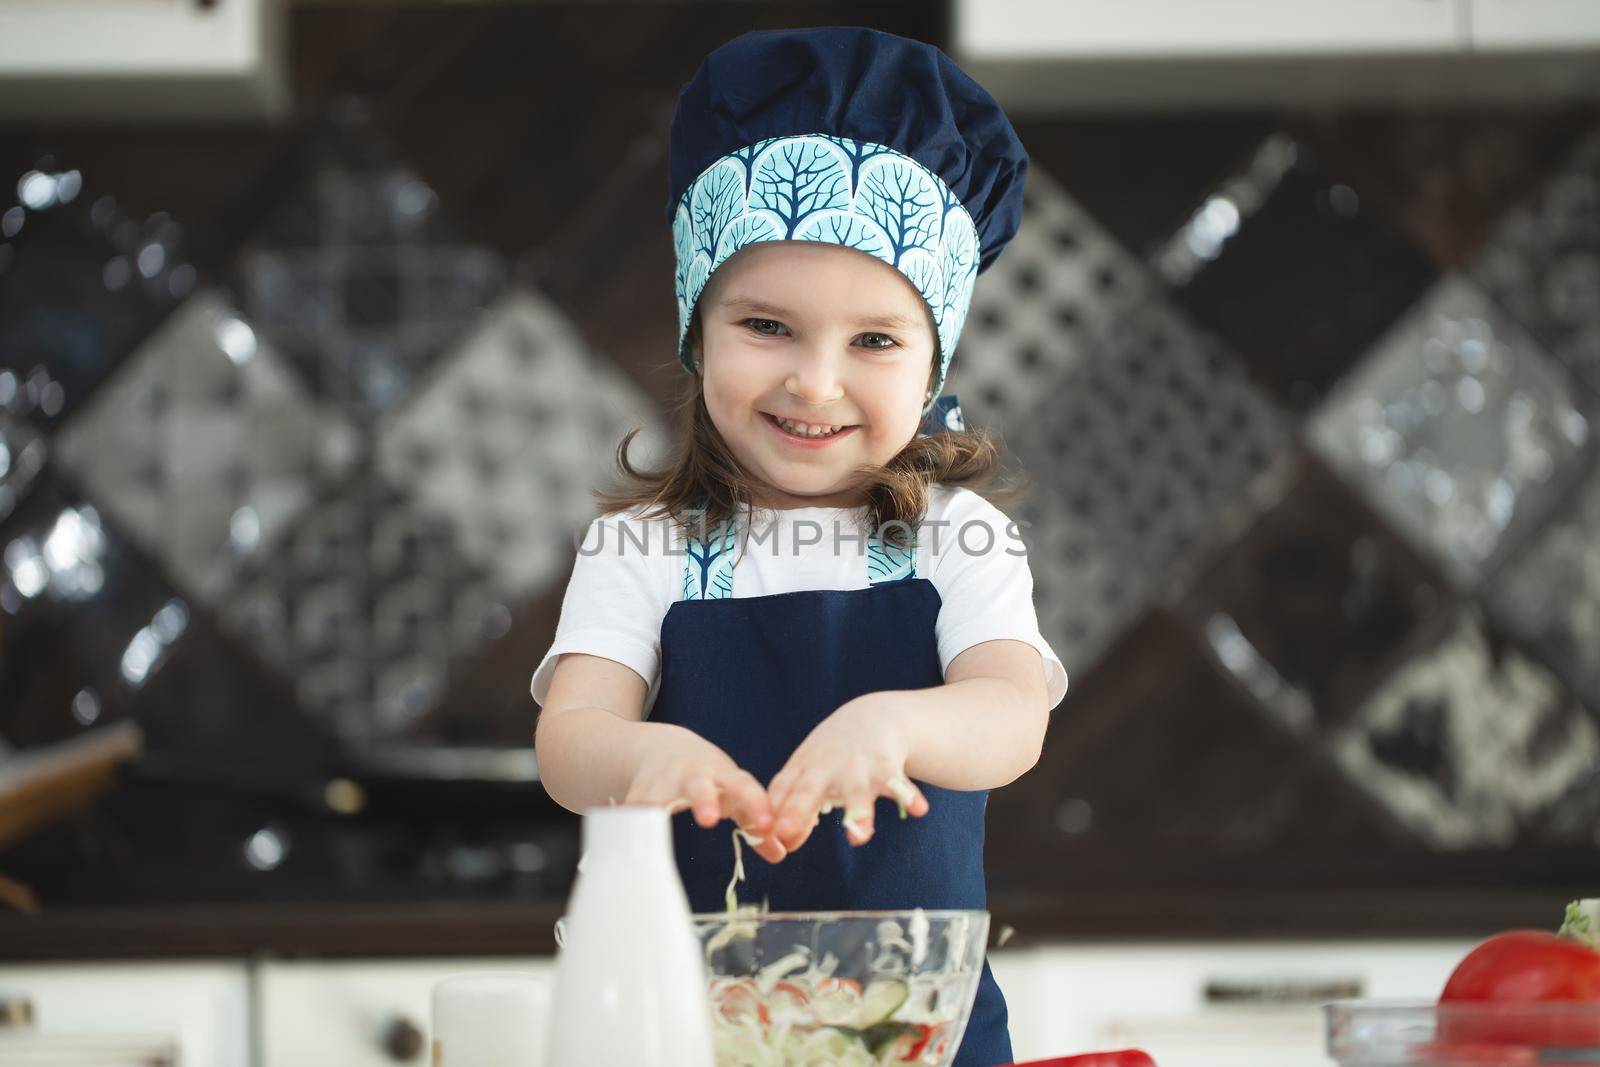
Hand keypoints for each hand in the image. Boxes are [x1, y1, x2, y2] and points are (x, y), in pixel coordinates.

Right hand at [624, 723, 786, 862]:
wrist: (664, 749)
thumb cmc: (711, 778)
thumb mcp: (735, 792)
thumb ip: (756, 822)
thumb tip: (780, 852)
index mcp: (723, 776)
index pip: (744, 786)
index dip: (756, 806)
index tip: (767, 827)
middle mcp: (692, 776)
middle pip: (699, 786)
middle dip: (703, 800)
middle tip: (709, 819)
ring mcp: (661, 784)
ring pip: (655, 798)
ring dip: (653, 814)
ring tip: (649, 833)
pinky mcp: (636, 796)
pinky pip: (627, 814)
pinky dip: (622, 828)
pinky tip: (615, 847)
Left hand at [766, 693, 930, 853]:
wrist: (873, 717)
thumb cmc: (832, 755)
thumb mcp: (806, 772)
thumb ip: (792, 807)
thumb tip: (782, 844)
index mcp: (801, 770)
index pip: (781, 793)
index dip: (773, 814)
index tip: (769, 838)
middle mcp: (825, 768)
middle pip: (808, 791)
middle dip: (797, 810)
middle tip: (785, 831)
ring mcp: (856, 767)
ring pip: (856, 792)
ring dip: (859, 812)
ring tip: (860, 838)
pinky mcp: (887, 766)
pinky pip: (899, 784)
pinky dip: (909, 796)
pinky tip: (919, 810)